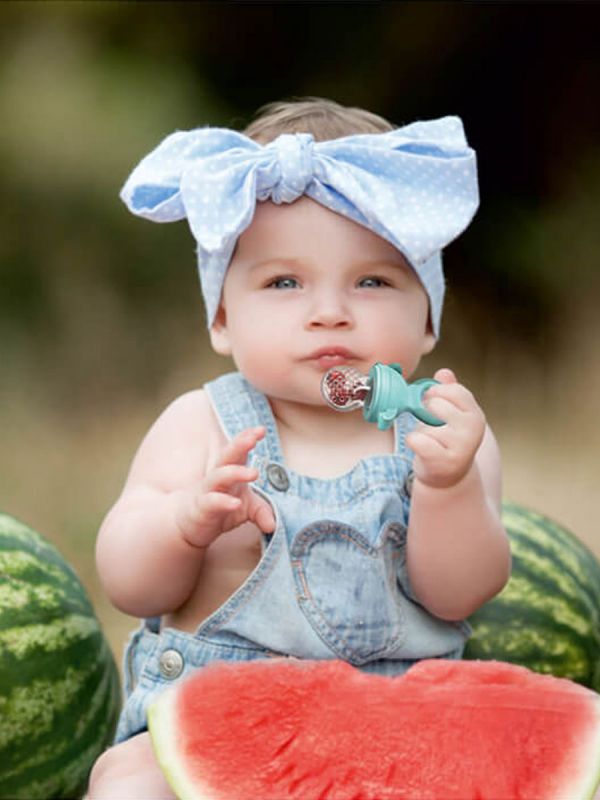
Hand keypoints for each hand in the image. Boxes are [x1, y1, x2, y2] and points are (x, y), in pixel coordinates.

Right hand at [176, 426, 275, 546]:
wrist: (187, 524)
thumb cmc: (219, 508)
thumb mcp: (245, 509)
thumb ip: (261, 511)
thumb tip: (274, 524)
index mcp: (229, 471)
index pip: (239, 451)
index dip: (247, 438)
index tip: (261, 429)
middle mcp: (218, 477)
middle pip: (227, 456)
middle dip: (239, 445)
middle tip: (253, 438)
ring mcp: (208, 491)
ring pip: (218, 476)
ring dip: (235, 472)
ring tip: (254, 472)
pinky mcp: (201, 508)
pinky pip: (211, 502)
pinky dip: (223, 502)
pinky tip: (236, 503)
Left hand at [406, 369, 485, 489]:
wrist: (448, 477)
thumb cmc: (446, 441)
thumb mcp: (452, 415)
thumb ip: (449, 392)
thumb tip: (444, 372)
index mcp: (475, 414)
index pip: (452, 390)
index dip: (434, 393)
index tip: (431, 402)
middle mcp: (472, 429)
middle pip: (434, 403)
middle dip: (425, 413)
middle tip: (430, 426)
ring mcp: (461, 446)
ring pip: (423, 423)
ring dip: (420, 431)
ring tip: (430, 441)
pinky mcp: (444, 461)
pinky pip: (416, 440)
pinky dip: (413, 441)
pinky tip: (422, 449)